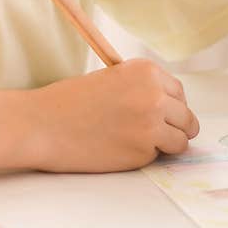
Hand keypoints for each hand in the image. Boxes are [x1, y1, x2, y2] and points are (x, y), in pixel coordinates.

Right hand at [23, 59, 199, 172]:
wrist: (42, 124)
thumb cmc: (68, 102)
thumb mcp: (109, 79)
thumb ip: (140, 88)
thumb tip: (169, 106)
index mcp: (145, 71)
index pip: (178, 92)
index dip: (169, 105)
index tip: (157, 113)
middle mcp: (154, 95)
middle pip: (186, 117)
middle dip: (172, 126)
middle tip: (148, 132)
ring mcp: (150, 124)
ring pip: (180, 140)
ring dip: (163, 144)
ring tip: (134, 141)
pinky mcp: (142, 152)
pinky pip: (158, 156)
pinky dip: (144, 156)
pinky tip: (118, 148)